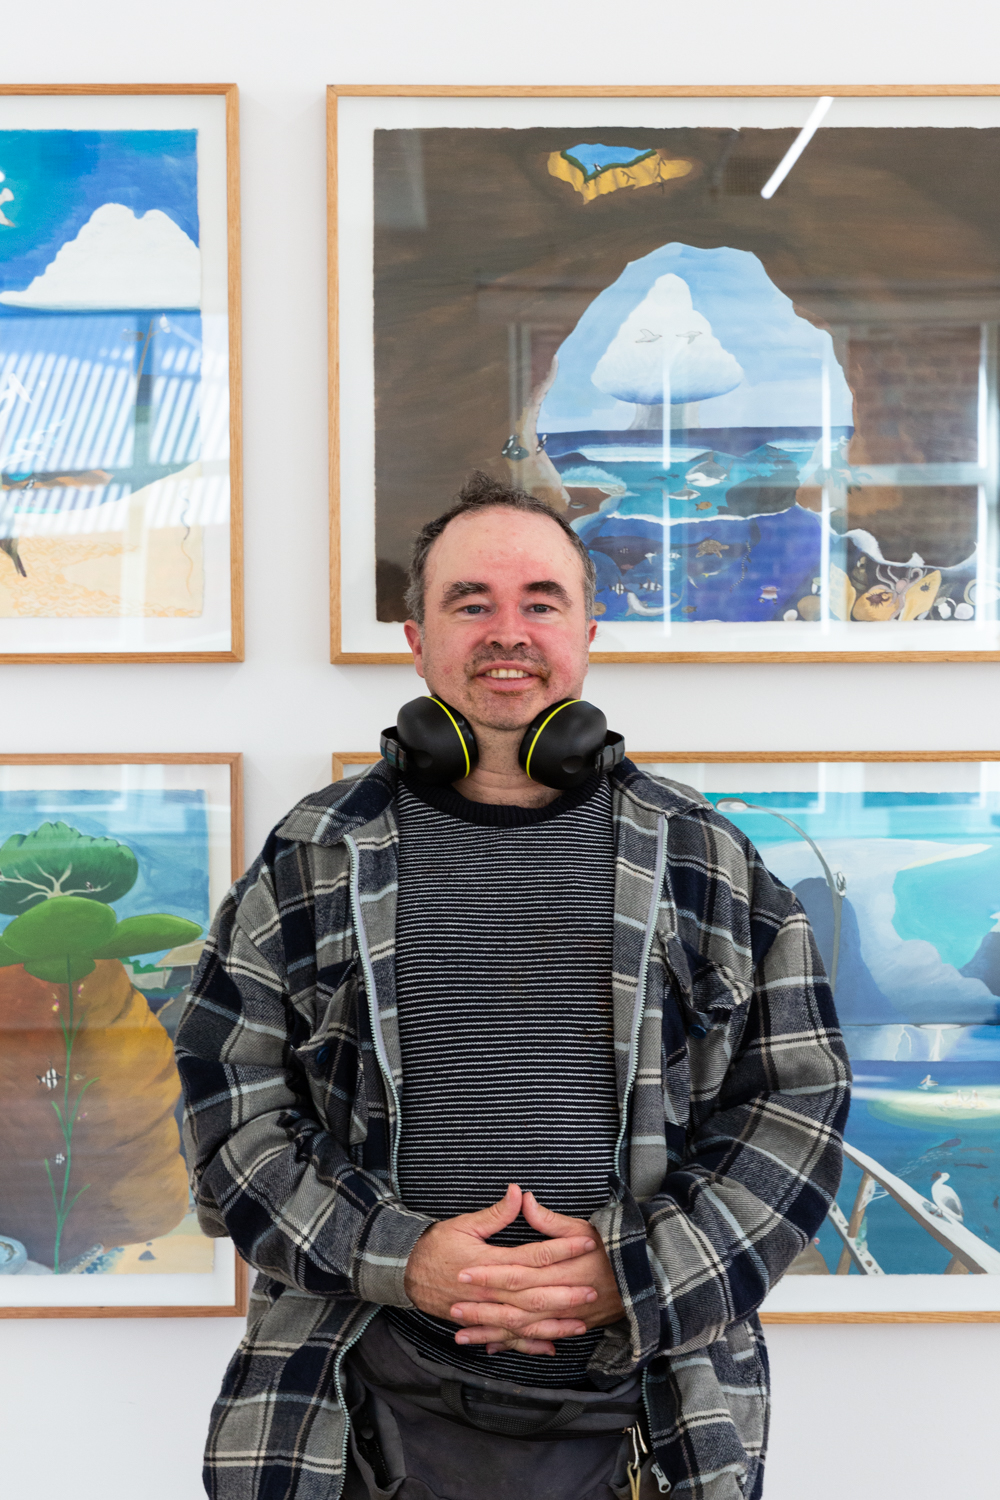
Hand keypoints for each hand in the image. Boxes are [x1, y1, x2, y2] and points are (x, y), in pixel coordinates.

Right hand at [404, 1184, 598, 1356]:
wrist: (406, 1272)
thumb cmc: (437, 1244)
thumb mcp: (464, 1223)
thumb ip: (496, 1213)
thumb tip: (519, 1192)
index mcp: (490, 1262)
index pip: (534, 1256)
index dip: (562, 1249)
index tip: (586, 1243)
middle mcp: (490, 1290)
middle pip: (534, 1295)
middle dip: (566, 1294)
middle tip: (593, 1291)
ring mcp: (486, 1310)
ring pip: (525, 1322)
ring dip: (554, 1324)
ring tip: (581, 1323)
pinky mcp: (480, 1322)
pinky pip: (508, 1338)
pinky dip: (529, 1345)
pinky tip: (551, 1347)